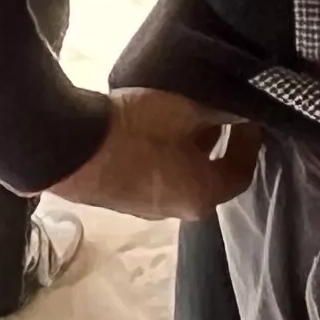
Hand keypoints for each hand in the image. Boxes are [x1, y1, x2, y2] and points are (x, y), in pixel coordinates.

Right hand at [47, 87, 260, 221]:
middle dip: (218, 145)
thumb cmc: (137, 131)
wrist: (69, 147)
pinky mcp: (119, 197)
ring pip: (179, 176)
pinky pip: (154, 175)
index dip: (250, 142)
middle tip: (219, 112)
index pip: (241, 174)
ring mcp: (143, 207)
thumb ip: (219, 111)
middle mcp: (175, 209)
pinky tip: (154, 128)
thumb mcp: (185, 110)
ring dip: (189, 149)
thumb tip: (241, 109)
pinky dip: (164, 154)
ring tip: (187, 115)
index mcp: (201, 195)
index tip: (249, 116)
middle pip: (210, 178)